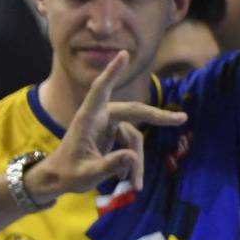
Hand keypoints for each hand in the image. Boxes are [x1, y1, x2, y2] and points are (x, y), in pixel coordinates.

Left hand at [27, 50, 187, 202]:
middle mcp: (99, 117)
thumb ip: (108, 166)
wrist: (56, 180)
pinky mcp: (112, 134)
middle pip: (133, 112)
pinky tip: (129, 181)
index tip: (123, 54)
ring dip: (137, 162)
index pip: (100, 90)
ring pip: (134, 137)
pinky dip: (132, 163)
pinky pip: (130, 146)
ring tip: (135, 185)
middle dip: (157, 116)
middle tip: (182, 119)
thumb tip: (133, 157)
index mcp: (87, 119)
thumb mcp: (87, 175)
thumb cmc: (66, 174)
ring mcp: (107, 125)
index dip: (112, 72)